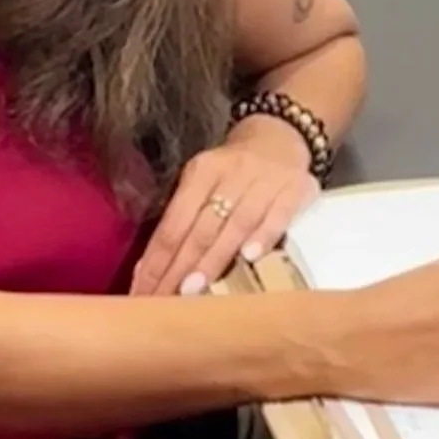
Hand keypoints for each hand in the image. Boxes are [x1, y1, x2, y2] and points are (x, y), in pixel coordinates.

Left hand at [132, 119, 321, 296]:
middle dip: (180, 266)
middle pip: (201, 227)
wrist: (280, 138)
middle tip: (163, 300)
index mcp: (201, 172)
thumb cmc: (234, 173)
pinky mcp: (295, 189)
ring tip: (195, 289)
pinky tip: (250, 257)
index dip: (157, 260)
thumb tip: (152, 270)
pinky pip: (278, 215)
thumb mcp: (204, 182)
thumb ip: (183, 220)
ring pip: (236, 224)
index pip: (174, 223)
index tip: (143, 292)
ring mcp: (264, 181)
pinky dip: (264, 236)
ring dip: (214, 258)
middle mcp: (231, 173)